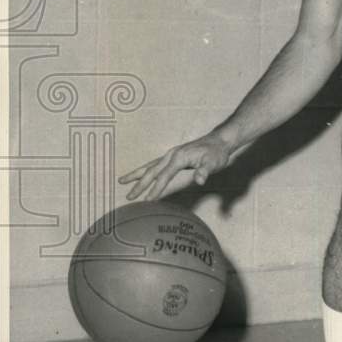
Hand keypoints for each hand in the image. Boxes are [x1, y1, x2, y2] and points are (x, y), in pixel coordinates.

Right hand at [118, 132, 232, 201]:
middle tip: (129, 197)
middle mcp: (171, 155)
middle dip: (140, 185)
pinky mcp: (172, 156)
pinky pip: (154, 164)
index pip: (164, 176)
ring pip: (149, 166)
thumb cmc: (217, 153)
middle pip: (152, 171)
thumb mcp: (214, 163)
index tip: (147, 201)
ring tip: (121, 181)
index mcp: (179, 157)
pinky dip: (145, 170)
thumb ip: (205, 171)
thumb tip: (200, 180)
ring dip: (136, 175)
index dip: (156, 189)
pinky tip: (139, 175)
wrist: (219, 140)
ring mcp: (171, 155)